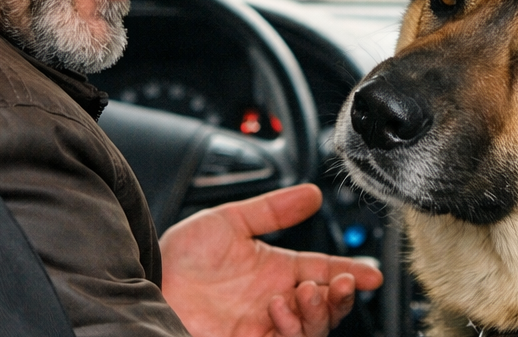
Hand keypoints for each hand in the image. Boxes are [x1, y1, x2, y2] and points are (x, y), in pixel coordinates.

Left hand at [159, 184, 382, 336]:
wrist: (146, 280)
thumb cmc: (179, 256)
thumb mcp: (230, 221)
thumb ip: (273, 210)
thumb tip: (312, 193)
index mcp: (275, 271)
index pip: (323, 272)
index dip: (351, 274)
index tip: (371, 273)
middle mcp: (275, 301)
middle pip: (326, 307)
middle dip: (342, 296)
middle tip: (342, 281)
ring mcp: (264, 327)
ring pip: (314, 329)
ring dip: (318, 311)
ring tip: (304, 290)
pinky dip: (293, 328)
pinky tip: (279, 307)